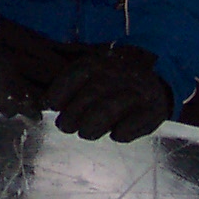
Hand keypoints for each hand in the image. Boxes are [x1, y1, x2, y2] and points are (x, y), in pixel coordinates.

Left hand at [47, 45, 170, 142]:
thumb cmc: (113, 82)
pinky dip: (122, 132)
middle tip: (66, 126)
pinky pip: (134, 123)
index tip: (50, 105)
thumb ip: (69, 85)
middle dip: (73, 115)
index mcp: (99, 64)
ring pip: (109, 109)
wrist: (155, 81)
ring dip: (93, 125)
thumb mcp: (92, 73)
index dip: (59, 91)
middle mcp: (117, 75)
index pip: (76, 74)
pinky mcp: (152, 110)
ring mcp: (136, 92)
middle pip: (91, 95)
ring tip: (86, 133)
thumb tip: (42, 104)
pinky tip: (116, 134)